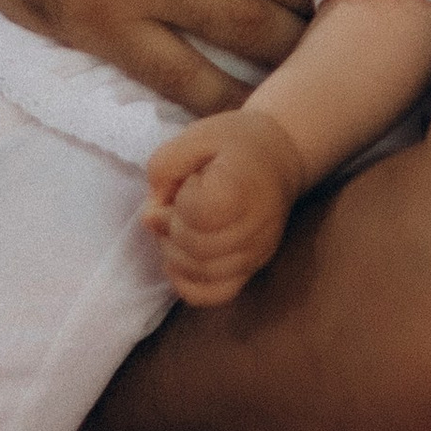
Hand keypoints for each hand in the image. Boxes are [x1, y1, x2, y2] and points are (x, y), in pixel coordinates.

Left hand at [145, 108, 307, 306]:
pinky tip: (180, 261)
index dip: (179, 200)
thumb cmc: (235, 143)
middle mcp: (254, 226)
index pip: (197, 214)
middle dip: (170, 229)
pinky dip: (189, 284)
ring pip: (203, 274)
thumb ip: (165, 166)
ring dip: (175, 254)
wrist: (280, 156)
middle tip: (170, 205)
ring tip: (176, 227)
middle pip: (196, 247)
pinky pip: (217, 294)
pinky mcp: (255, 267)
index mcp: (240, 186)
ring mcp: (257, 252)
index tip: (187, 180)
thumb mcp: (196, 135)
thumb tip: (151, 213)